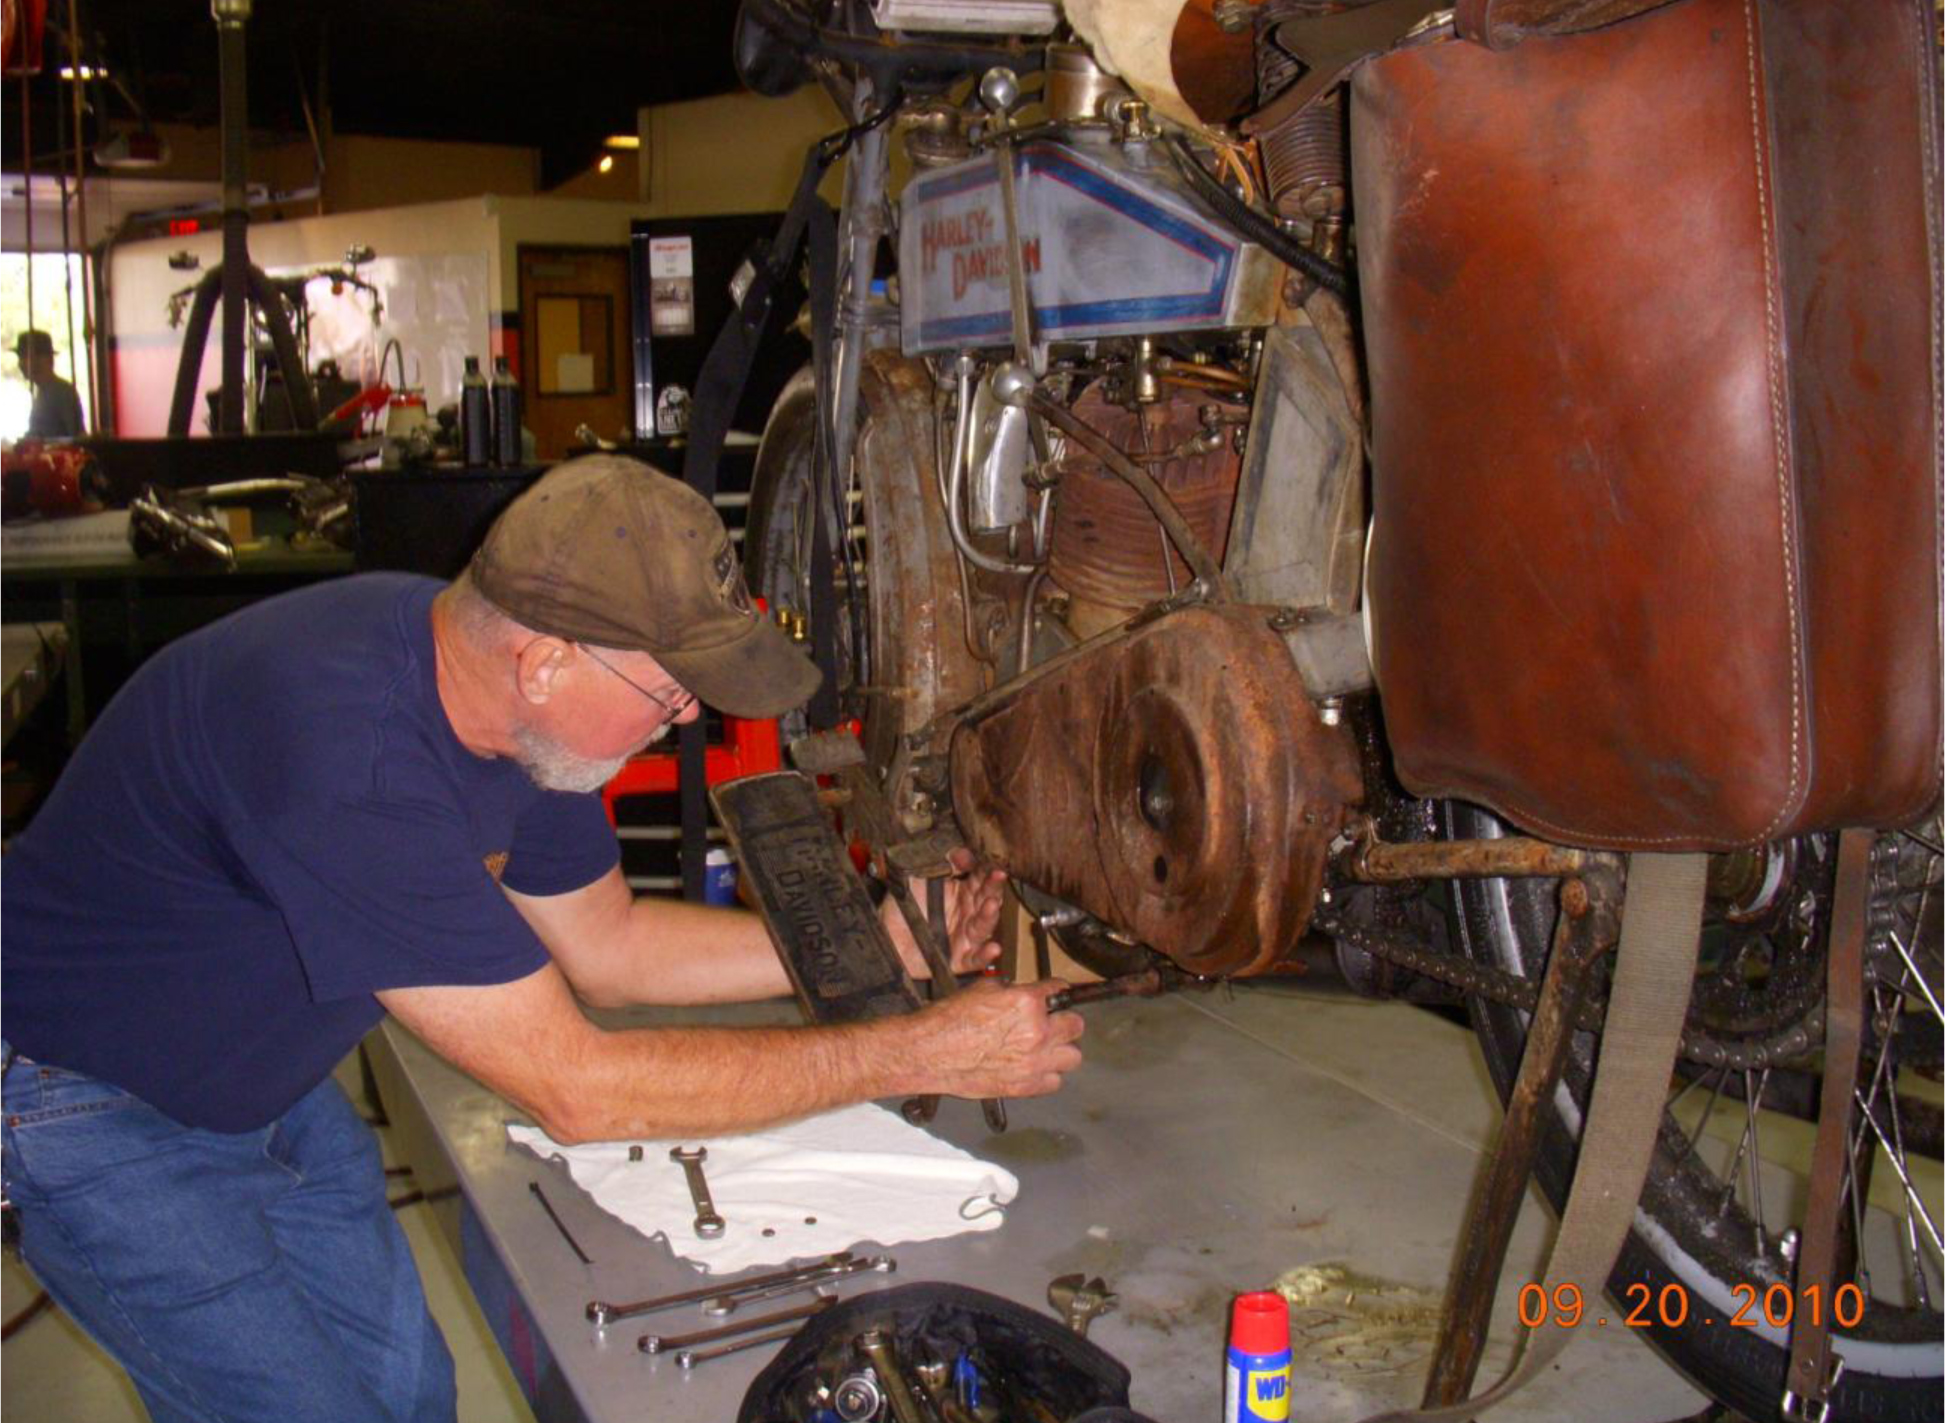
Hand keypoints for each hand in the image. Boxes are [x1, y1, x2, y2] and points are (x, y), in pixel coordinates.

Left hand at [881, 849, 1006, 980]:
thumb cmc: (902, 909)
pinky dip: (985, 955)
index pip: (979, 879)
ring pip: (984, 927)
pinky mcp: (958, 960)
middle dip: (993, 887)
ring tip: (991, 905)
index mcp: (961, 893)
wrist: (884, 938)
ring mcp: (965, 937)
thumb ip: (942, 865)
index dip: (986, 869)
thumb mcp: (918, 878)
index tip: (992, 860)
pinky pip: (975, 959)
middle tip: (998, 875)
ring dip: (990, 916)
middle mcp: (967, 914)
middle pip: (987, 899)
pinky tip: (994, 949)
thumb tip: (962, 853)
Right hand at [901, 978, 1084, 1099]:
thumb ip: (1010, 991)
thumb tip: (1020, 993)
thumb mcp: (981, 989)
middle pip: (1076, 1026)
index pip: (1059, 991)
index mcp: (1027, 1002)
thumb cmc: (949, 1020)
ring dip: (1061, 1050)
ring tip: (1047, 1047)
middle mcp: (1037, 1032)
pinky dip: (1048, 1075)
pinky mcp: (1025, 1087)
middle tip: (1053, 1022)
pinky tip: (1034, 1068)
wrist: (930, 1053)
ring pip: (1073, 1057)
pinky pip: (1055, 1082)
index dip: (1057, 991)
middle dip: (1064, 1021)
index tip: (1056, 995)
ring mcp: (1034, 1062)